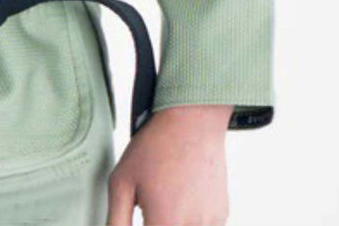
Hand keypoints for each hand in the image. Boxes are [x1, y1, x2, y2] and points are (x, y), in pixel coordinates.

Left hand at [107, 104, 232, 224]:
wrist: (191, 122)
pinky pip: (201, 225)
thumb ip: (116, 220)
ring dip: (173, 220)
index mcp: (164, 223)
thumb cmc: (155, 147)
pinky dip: (189, 218)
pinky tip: (181, 195)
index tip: (141, 217)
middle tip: (151, 204)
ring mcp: (211, 223)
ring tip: (167, 197)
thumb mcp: (121, 181)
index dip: (143, 225)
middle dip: (155, 222)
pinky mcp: (222, 215)